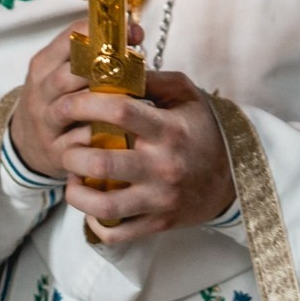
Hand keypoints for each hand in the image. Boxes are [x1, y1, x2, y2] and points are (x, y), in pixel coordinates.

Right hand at [9, 19, 142, 183]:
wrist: (25, 142)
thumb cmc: (55, 99)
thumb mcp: (61, 71)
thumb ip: (92, 52)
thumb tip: (134, 32)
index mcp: (43, 65)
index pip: (69, 39)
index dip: (104, 34)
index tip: (134, 33)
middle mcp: (40, 92)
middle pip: (66, 75)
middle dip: (101, 69)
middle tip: (133, 68)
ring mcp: (45, 122)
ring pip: (69, 107)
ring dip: (100, 101)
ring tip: (128, 97)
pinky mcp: (55, 151)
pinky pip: (78, 141)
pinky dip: (99, 134)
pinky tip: (121, 130)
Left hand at [45, 68, 235, 243]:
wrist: (234, 179)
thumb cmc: (203, 131)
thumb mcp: (187, 96)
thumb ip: (152, 80)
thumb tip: (114, 67)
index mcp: (169, 130)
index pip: (120, 111)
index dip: (85, 103)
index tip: (67, 100)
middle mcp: (163, 166)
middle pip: (103, 163)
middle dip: (71, 153)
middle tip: (65, 143)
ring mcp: (160, 199)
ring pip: (104, 205)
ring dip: (76, 192)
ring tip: (72, 175)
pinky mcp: (158, 224)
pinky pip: (116, 233)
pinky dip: (94, 222)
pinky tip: (91, 203)